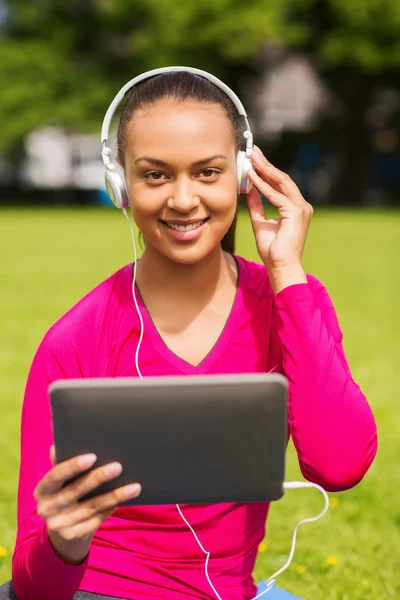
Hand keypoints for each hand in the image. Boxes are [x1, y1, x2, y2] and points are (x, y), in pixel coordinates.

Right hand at [34, 445, 140, 563]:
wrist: (62, 527)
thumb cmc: (65, 492)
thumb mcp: (60, 481)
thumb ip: (60, 464)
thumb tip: (57, 446)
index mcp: (42, 490)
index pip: (55, 476)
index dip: (72, 466)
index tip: (93, 457)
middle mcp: (46, 509)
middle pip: (75, 491)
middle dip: (98, 478)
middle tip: (118, 467)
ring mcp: (59, 525)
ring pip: (91, 507)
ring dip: (114, 496)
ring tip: (134, 487)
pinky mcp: (72, 535)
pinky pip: (96, 520)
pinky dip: (110, 509)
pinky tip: (123, 500)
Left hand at [246, 147, 312, 291]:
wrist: (281, 266)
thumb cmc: (272, 249)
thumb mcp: (260, 222)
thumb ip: (257, 205)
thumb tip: (248, 189)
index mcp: (295, 207)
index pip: (280, 184)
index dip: (266, 170)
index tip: (254, 159)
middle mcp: (301, 205)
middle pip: (282, 179)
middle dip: (266, 164)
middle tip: (252, 150)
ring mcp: (301, 208)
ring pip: (281, 183)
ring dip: (265, 169)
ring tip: (251, 158)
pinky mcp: (296, 213)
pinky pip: (276, 195)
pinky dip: (263, 185)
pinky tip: (252, 177)